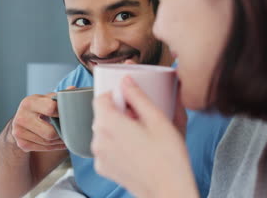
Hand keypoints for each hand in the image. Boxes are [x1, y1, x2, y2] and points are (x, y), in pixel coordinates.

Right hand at [10, 87, 75, 151]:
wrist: (21, 120)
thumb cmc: (39, 107)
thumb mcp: (46, 99)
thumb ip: (60, 95)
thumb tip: (73, 89)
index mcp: (29, 103)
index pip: (51, 109)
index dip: (62, 113)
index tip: (68, 114)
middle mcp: (21, 117)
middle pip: (50, 132)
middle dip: (61, 132)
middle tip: (69, 129)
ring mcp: (19, 132)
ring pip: (48, 142)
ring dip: (60, 141)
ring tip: (66, 136)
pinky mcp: (21, 144)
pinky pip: (44, 148)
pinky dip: (55, 146)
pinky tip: (59, 141)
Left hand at [91, 77, 197, 197]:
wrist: (169, 191)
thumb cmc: (168, 157)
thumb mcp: (158, 119)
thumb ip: (138, 96)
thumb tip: (126, 80)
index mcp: (109, 124)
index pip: (100, 98)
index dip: (114, 93)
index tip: (129, 96)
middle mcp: (98, 140)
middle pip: (101, 114)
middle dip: (118, 111)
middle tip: (140, 115)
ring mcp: (99, 156)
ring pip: (103, 131)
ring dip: (117, 127)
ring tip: (140, 133)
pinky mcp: (104, 168)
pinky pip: (106, 147)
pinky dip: (116, 143)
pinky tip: (135, 148)